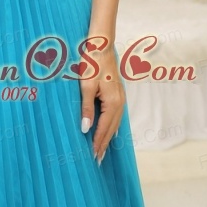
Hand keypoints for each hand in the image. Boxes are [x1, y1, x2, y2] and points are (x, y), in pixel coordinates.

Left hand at [79, 48, 124, 164]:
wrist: (101, 45)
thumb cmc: (92, 63)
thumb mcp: (86, 85)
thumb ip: (86, 108)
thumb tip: (85, 129)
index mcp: (113, 101)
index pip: (104, 127)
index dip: (98, 142)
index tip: (93, 156)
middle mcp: (120, 102)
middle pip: (112, 128)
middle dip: (105, 143)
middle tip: (98, 160)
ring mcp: (120, 97)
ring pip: (115, 122)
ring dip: (108, 136)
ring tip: (102, 150)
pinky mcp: (118, 93)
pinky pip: (116, 115)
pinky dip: (111, 126)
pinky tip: (109, 130)